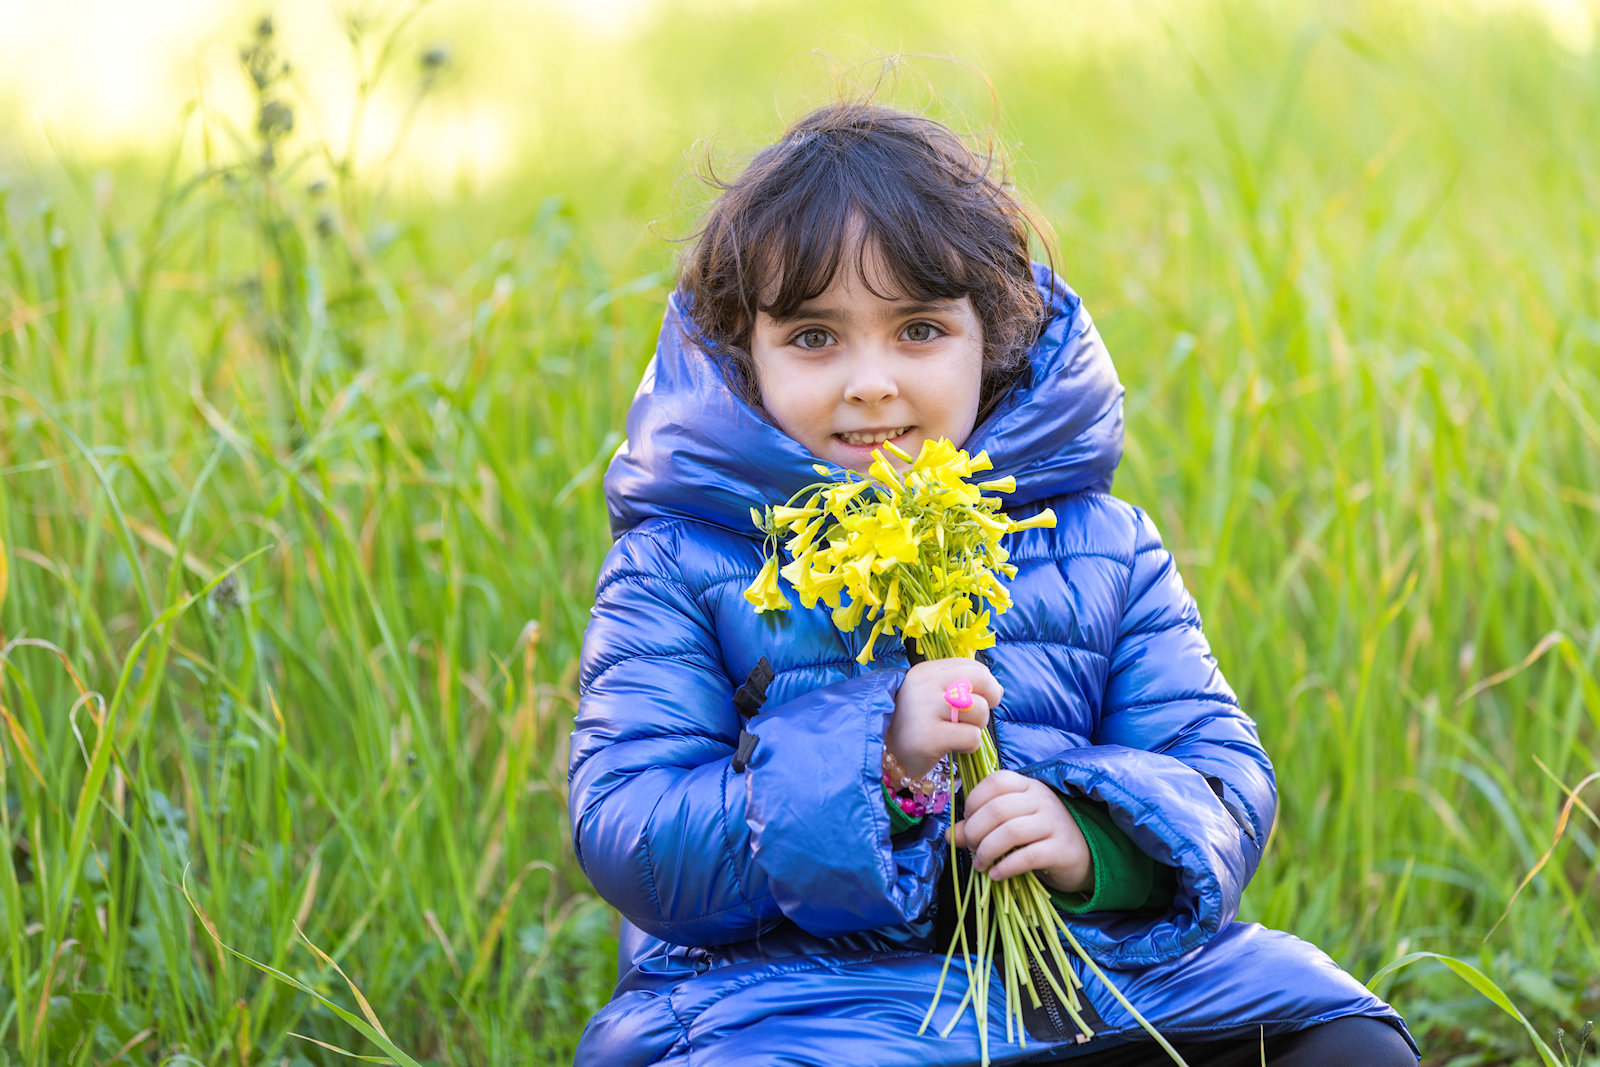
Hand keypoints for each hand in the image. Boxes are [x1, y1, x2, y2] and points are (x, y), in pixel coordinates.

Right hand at [883, 658, 998, 780]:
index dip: (985, 684)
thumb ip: (956, 685)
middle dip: (989, 699)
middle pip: (981, 679)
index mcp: (925, 672)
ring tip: (956, 733)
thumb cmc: (912, 727)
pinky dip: (969, 746)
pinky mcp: (928, 737)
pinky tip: (952, 748)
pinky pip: (972, 736)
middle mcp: (923, 685)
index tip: (978, 699)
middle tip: (976, 716)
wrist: (881, 758)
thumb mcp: (928, 696)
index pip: (972, 666)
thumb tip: (995, 688)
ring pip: (979, 709)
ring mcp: (924, 710)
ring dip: (976, 726)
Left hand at [949, 770, 1091, 892]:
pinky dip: (1005, 867)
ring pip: (1011, 832)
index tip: (968, 821)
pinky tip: (995, 874)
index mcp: (1027, 786)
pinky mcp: (1061, 850)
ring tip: (980, 864)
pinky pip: (1028, 857)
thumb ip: (978, 826)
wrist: (1082, 856)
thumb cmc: (1039, 836)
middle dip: (975, 831)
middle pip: (998, 809)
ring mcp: (1054, 823)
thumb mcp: (1009, 825)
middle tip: (971, 848)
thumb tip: (949, 835)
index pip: (996, 781)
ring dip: (987, 850)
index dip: (974, 801)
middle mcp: (1042, 800)